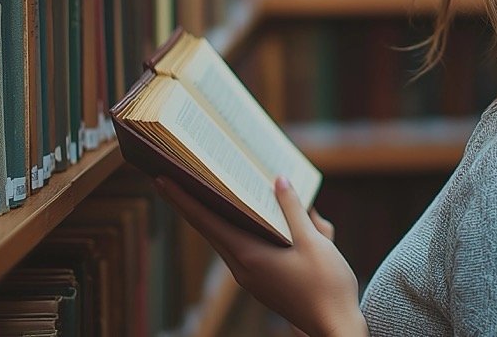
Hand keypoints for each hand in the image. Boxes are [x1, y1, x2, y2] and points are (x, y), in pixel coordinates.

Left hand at [154, 176, 366, 336]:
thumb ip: (293, 209)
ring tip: (209, 190)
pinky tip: (248, 217)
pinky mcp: (262, 282)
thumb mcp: (315, 241)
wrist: (335, 328)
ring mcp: (251, 278)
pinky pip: (241, 249)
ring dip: (215, 216)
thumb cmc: (327, 286)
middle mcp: (243, 268)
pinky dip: (236, 229)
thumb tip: (279, 181)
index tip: (161, 180)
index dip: (183, 199)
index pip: (206, 221)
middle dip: (192, 203)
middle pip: (210, 230)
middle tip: (177, 176)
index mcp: (250, 255)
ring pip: (225, 240)